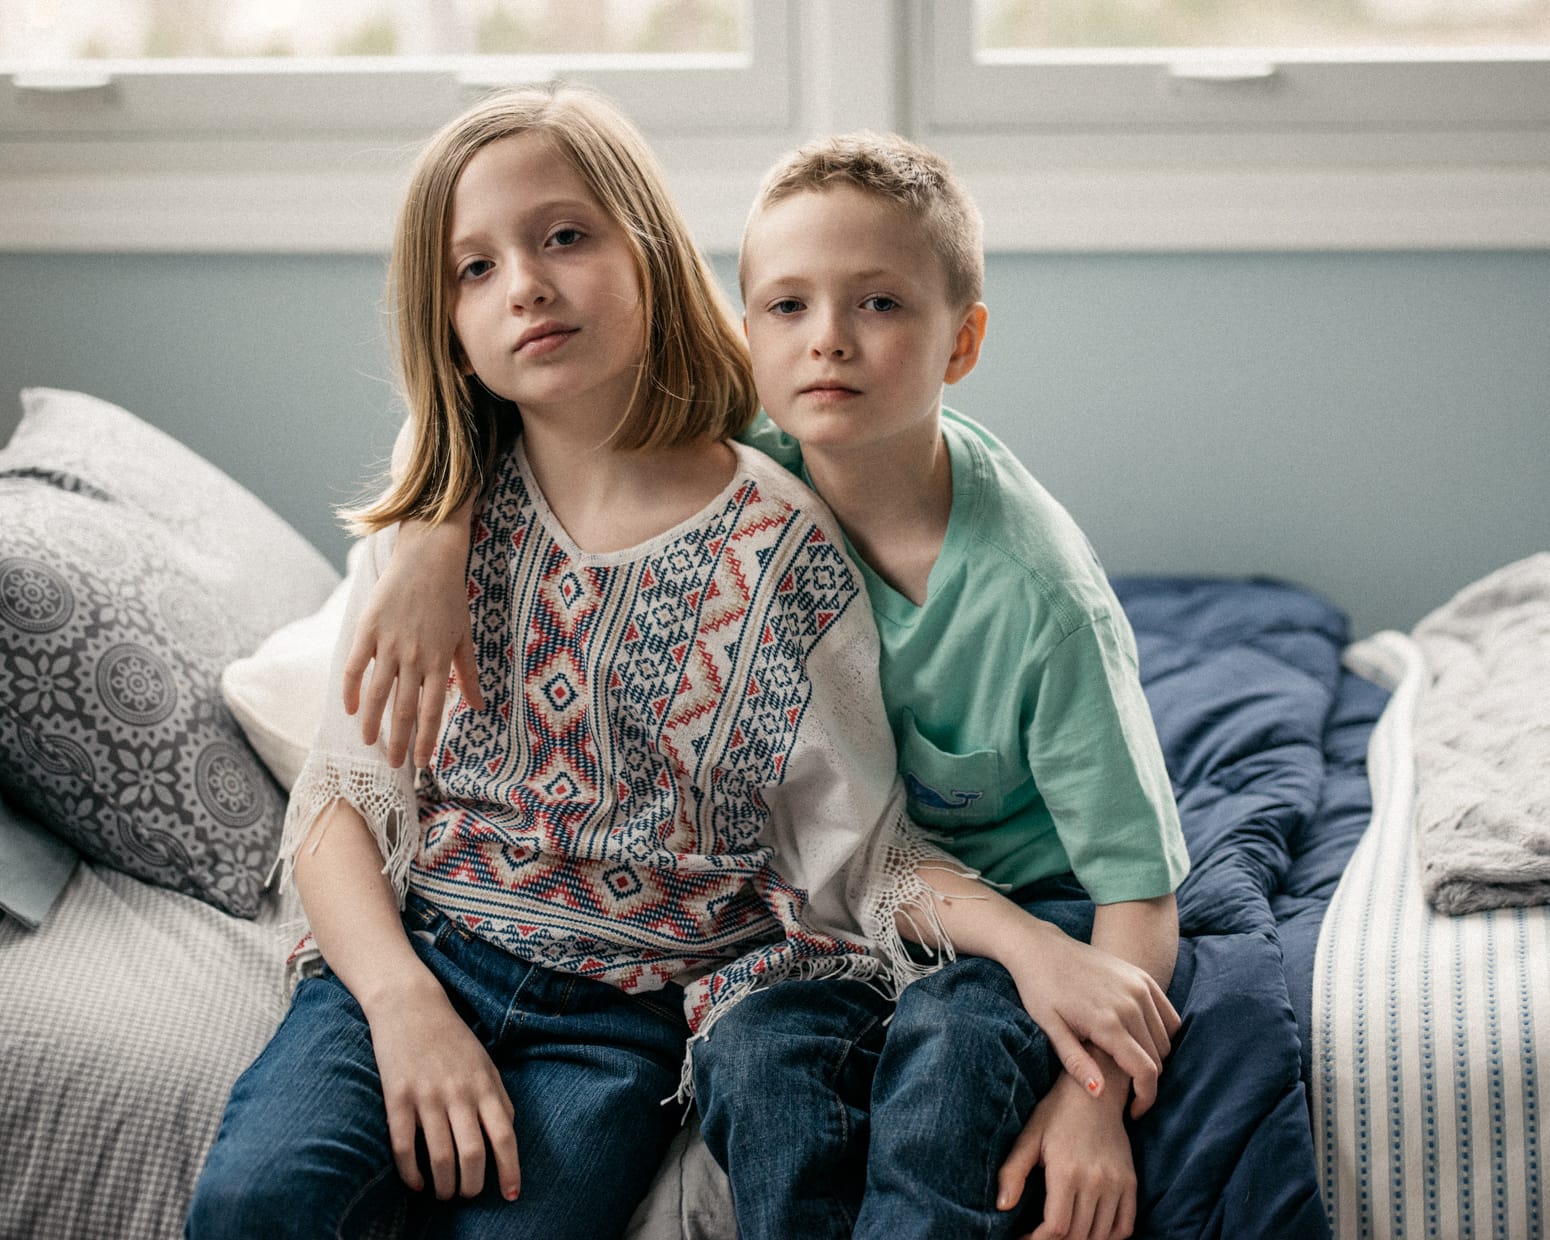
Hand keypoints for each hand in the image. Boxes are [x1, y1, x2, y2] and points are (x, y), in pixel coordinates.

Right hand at [342, 516, 479, 768]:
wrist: (428, 557)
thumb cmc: (450, 598)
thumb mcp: (464, 636)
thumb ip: (469, 675)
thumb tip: (480, 707)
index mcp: (439, 661)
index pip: (432, 711)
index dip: (426, 740)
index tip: (421, 764)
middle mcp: (414, 656)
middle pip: (404, 709)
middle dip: (399, 741)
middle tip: (394, 765)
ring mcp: (389, 643)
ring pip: (377, 692)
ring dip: (371, 722)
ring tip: (368, 743)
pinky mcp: (368, 628)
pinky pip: (354, 666)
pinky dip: (350, 689)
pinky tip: (349, 708)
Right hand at [365, 974, 519, 1201]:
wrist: (410, 1004)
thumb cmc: (451, 1036)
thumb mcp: (484, 1062)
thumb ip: (498, 1096)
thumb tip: (507, 1134)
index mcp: (485, 1085)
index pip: (505, 1137)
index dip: (510, 1170)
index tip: (510, 1195)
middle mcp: (459, 1093)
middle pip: (473, 1155)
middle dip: (472, 1186)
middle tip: (467, 1195)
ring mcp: (427, 1096)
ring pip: (440, 1157)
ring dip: (444, 1186)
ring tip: (443, 1193)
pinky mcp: (397, 1097)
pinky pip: (404, 1147)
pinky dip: (411, 1173)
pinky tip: (416, 1183)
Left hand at [998, 1073, 1136, 1239]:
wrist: (1095, 1091)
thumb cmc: (1057, 1112)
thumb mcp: (1029, 1136)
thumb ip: (1013, 1172)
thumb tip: (1002, 1207)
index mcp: (1066, 1170)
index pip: (1056, 1228)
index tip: (1024, 1239)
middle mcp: (1095, 1180)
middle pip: (1077, 1235)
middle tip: (1040, 1237)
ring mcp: (1116, 1183)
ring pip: (1100, 1235)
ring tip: (1061, 1235)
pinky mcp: (1130, 1182)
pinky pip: (1125, 1226)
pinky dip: (1108, 1237)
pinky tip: (1089, 1232)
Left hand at [999, 923, 1178, 1117]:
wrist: (1040, 948)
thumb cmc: (1040, 991)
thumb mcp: (1050, 1030)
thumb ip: (1076, 1063)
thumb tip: (1099, 1092)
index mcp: (1107, 1021)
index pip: (1146, 1071)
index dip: (1145, 1098)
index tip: (1133, 1112)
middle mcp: (1130, 1003)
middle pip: (1158, 1057)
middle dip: (1147, 1080)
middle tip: (1127, 1091)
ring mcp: (1139, 986)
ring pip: (1166, 1038)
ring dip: (1155, 1057)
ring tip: (1130, 1066)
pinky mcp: (1142, 977)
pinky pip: (1169, 1014)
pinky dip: (1163, 1033)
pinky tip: (1142, 1042)